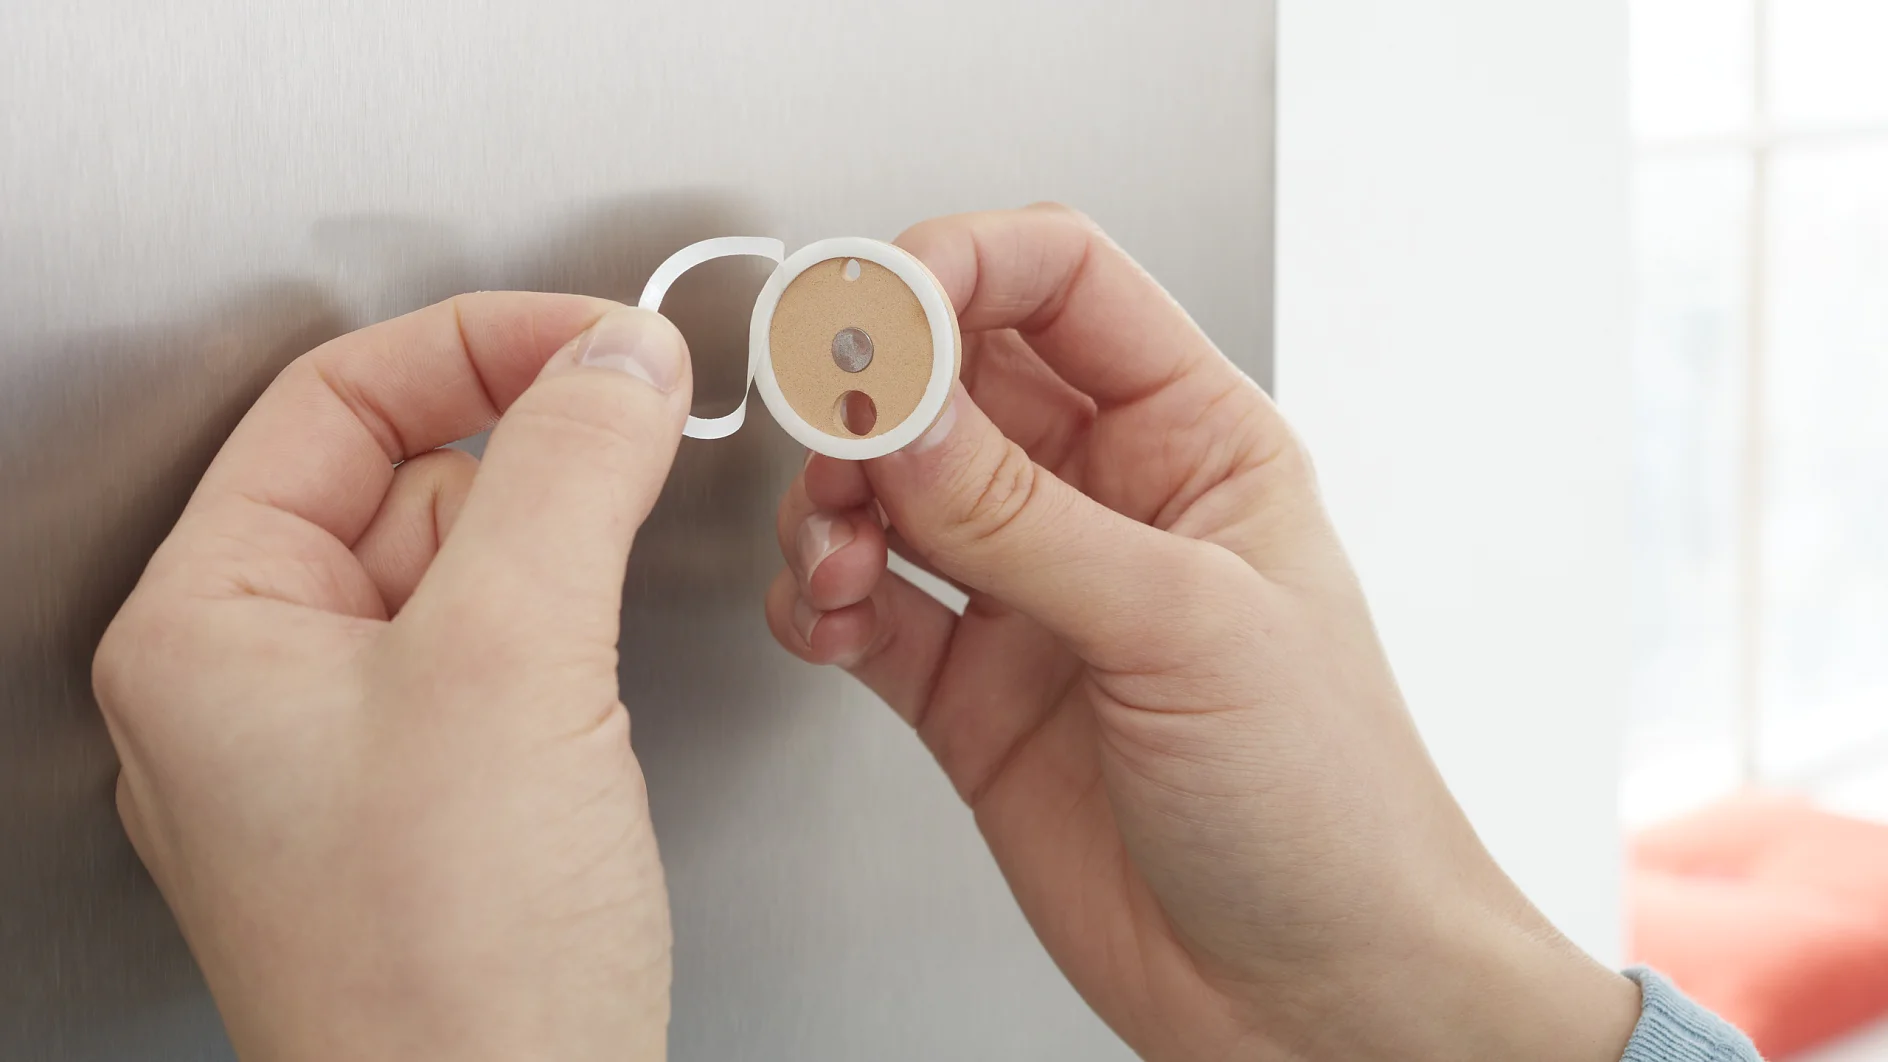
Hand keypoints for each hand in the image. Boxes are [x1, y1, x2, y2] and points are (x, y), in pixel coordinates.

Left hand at [93, 295, 689, 1060]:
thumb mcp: (511, 665)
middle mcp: (258, 684)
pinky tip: (603, 670)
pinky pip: (497, 655)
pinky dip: (565, 624)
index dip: (478, 345)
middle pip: (401, 477)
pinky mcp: (431, 799)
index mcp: (211, 630)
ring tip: (615, 586)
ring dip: (556, 542)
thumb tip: (616, 355)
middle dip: (527, 450)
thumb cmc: (450, 968)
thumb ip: (566, 475)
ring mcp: (345, 748)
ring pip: (463, 566)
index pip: (334, 403)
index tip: (603, 337)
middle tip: (641, 430)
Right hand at [765, 207, 1641, 1061]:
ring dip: (836, 507)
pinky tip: (840, 625)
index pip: (1058, 282)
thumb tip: (897, 409)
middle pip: (950, 379)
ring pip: (889, 491)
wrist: (1310, 994)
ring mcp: (1031, 596)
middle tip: (832, 440)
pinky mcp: (970, 690)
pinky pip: (866, 609)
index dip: (957, 269)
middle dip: (872, 398)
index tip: (875, 311)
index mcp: (1193, 440)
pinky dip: (826, 604)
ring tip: (844, 561)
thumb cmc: (1328, 805)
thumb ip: (1021, 516)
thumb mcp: (1186, 629)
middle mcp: (1103, 502)